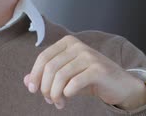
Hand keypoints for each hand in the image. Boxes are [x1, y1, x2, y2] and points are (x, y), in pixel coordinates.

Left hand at [23, 35, 145, 109]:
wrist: (120, 85)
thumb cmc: (90, 79)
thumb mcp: (66, 76)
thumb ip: (45, 76)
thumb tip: (26, 81)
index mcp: (67, 42)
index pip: (43, 58)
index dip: (35, 75)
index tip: (32, 90)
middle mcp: (77, 46)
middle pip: (50, 67)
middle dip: (45, 87)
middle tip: (49, 100)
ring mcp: (89, 56)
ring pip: (60, 75)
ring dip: (55, 93)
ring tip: (57, 102)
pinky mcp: (99, 69)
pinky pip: (75, 82)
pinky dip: (67, 92)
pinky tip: (67, 97)